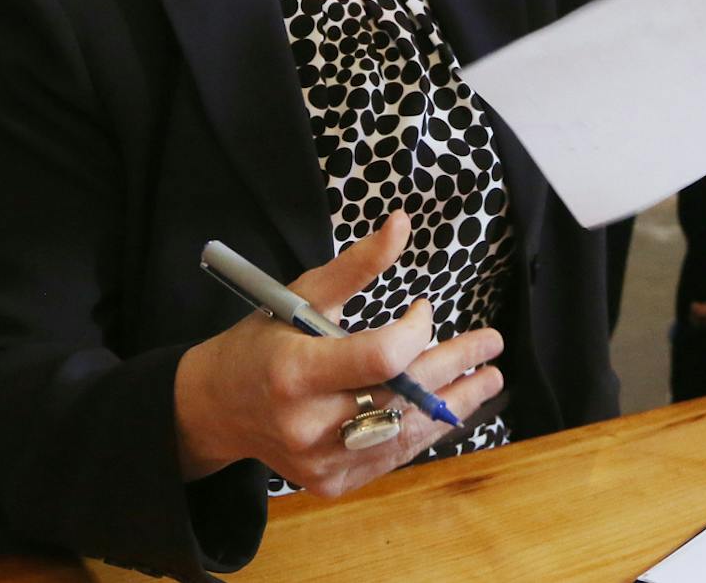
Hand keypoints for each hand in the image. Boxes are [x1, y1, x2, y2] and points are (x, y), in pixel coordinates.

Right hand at [171, 212, 504, 496]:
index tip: (425, 308)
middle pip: (403, 395)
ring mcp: (321, 460)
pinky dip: (423, 430)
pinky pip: (392, 455)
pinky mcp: (331, 481)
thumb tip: (402, 224)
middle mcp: (309, 423)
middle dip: (455, 365)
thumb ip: (356, 266)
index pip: (381, 357)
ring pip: (407, 432)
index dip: (416, 331)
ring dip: (454, 404)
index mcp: (296, 373)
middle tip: (490, 344)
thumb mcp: (300, 296)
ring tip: (488, 379)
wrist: (215, 408)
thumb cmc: (260, 342)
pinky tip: (448, 408)